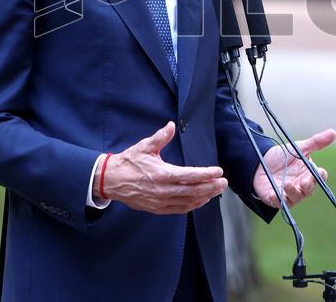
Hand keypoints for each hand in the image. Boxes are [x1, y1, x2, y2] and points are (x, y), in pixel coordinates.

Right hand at [99, 121, 227, 214]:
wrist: (111, 180)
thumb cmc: (129, 162)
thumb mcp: (144, 146)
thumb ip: (160, 137)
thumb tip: (171, 125)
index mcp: (161, 174)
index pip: (190, 175)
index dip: (206, 174)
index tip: (218, 171)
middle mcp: (163, 190)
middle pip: (193, 191)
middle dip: (211, 186)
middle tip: (224, 182)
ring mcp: (160, 202)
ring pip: (189, 202)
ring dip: (205, 196)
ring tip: (217, 191)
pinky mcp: (157, 208)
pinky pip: (180, 209)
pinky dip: (193, 205)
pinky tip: (201, 200)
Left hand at [252, 129, 335, 208]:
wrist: (260, 162)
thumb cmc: (282, 157)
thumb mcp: (298, 148)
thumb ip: (315, 142)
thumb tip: (334, 132)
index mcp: (309, 174)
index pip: (319, 177)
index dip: (320, 176)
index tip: (320, 171)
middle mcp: (301, 186)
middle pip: (309, 189)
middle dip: (308, 186)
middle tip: (304, 181)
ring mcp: (289, 194)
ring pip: (295, 197)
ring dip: (292, 191)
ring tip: (287, 183)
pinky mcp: (276, 199)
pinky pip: (279, 202)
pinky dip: (277, 199)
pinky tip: (273, 195)